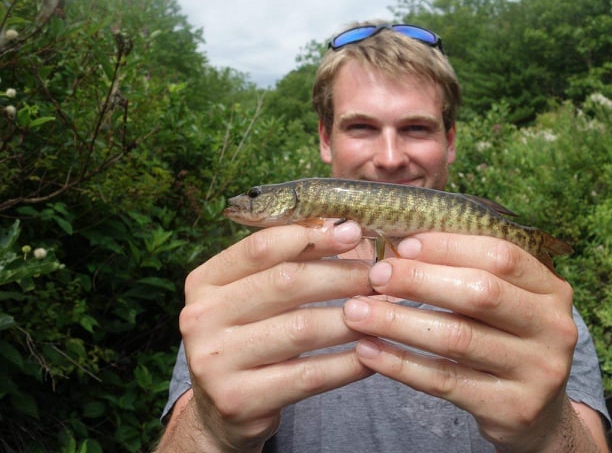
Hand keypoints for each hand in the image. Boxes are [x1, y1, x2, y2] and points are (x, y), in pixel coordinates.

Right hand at [171, 220, 374, 451]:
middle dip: (341, 275)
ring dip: (352, 317)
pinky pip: (310, 375)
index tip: (352, 232)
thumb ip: (283, 263)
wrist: (217, 412)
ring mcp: (216, 361)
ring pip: (303, 329)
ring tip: (383, 310)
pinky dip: (348, 363)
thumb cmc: (247, 339)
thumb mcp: (249, 297)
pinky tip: (372, 353)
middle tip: (378, 275)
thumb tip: (342, 228)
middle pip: (286, 283)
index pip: (260, 248)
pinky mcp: (239, 400)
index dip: (311, 237)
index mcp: (204, 282)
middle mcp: (201, 318)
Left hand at [341, 232, 606, 452]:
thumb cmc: (506, 341)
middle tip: (374, 276)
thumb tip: (401, 241)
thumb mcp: (505, 302)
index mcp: (551, 289)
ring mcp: (538, 371)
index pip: (500, 254)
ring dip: (398, 322)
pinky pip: (445, 381)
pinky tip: (368, 350)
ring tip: (356, 312)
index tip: (402, 245)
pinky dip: (401, 364)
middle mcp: (554, 327)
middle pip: (480, 293)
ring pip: (457, 339)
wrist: (538, 414)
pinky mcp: (512, 409)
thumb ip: (468, 271)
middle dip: (419, 280)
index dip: (447, 246)